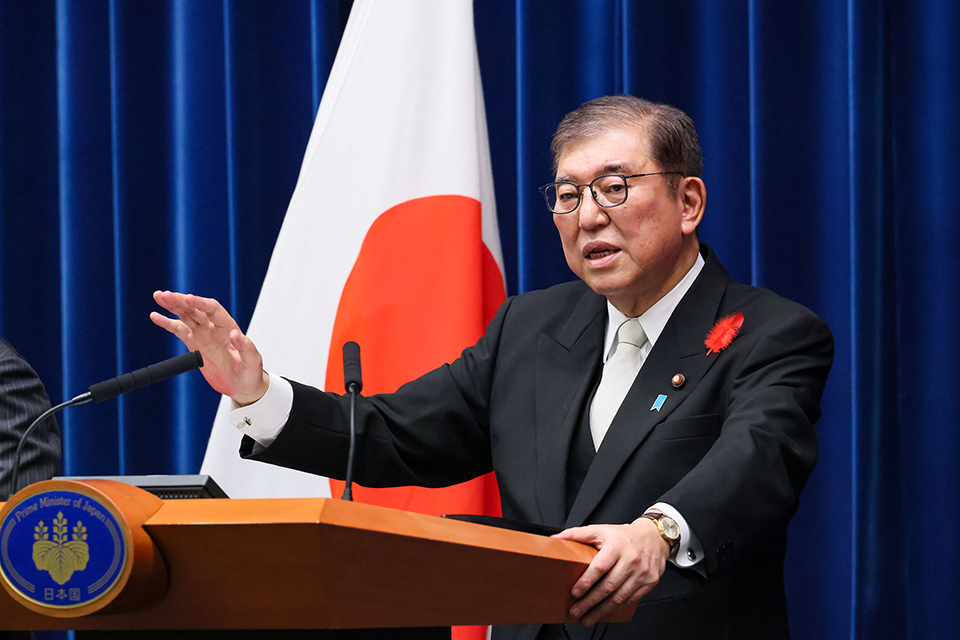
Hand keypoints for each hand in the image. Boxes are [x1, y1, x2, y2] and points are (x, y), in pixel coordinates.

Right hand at [150, 291, 269, 404]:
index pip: (213, 309)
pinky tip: (156, 316)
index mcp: (228, 327)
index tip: (187, 299)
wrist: (243, 385)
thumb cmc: (250, 372)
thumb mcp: (252, 361)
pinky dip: (167, 323)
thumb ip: (246, 347)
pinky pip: (178, 330)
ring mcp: (203, 334)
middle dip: (180, 301)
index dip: (200, 303)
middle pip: (196, 309)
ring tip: (159, 296)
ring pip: (186, 315)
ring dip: (173, 306)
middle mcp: (214, 327)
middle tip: (165, 295)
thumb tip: (236, 334)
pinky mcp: (194, 343)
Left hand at [553, 518, 668, 626]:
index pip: (599, 567)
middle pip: (608, 586)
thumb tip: (555, 538)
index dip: (586, 581)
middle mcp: (631, 560)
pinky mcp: (649, 583)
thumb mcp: (600, 530)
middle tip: (576, 611)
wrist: (654, 537)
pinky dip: (616, 608)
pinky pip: (630, 600)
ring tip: (587, 618)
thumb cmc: (623, 535)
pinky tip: (605, 612)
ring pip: (619, 597)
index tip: (575, 593)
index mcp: (617, 546)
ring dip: (601, 611)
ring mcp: (642, 573)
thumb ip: (577, 534)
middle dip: (590, 602)